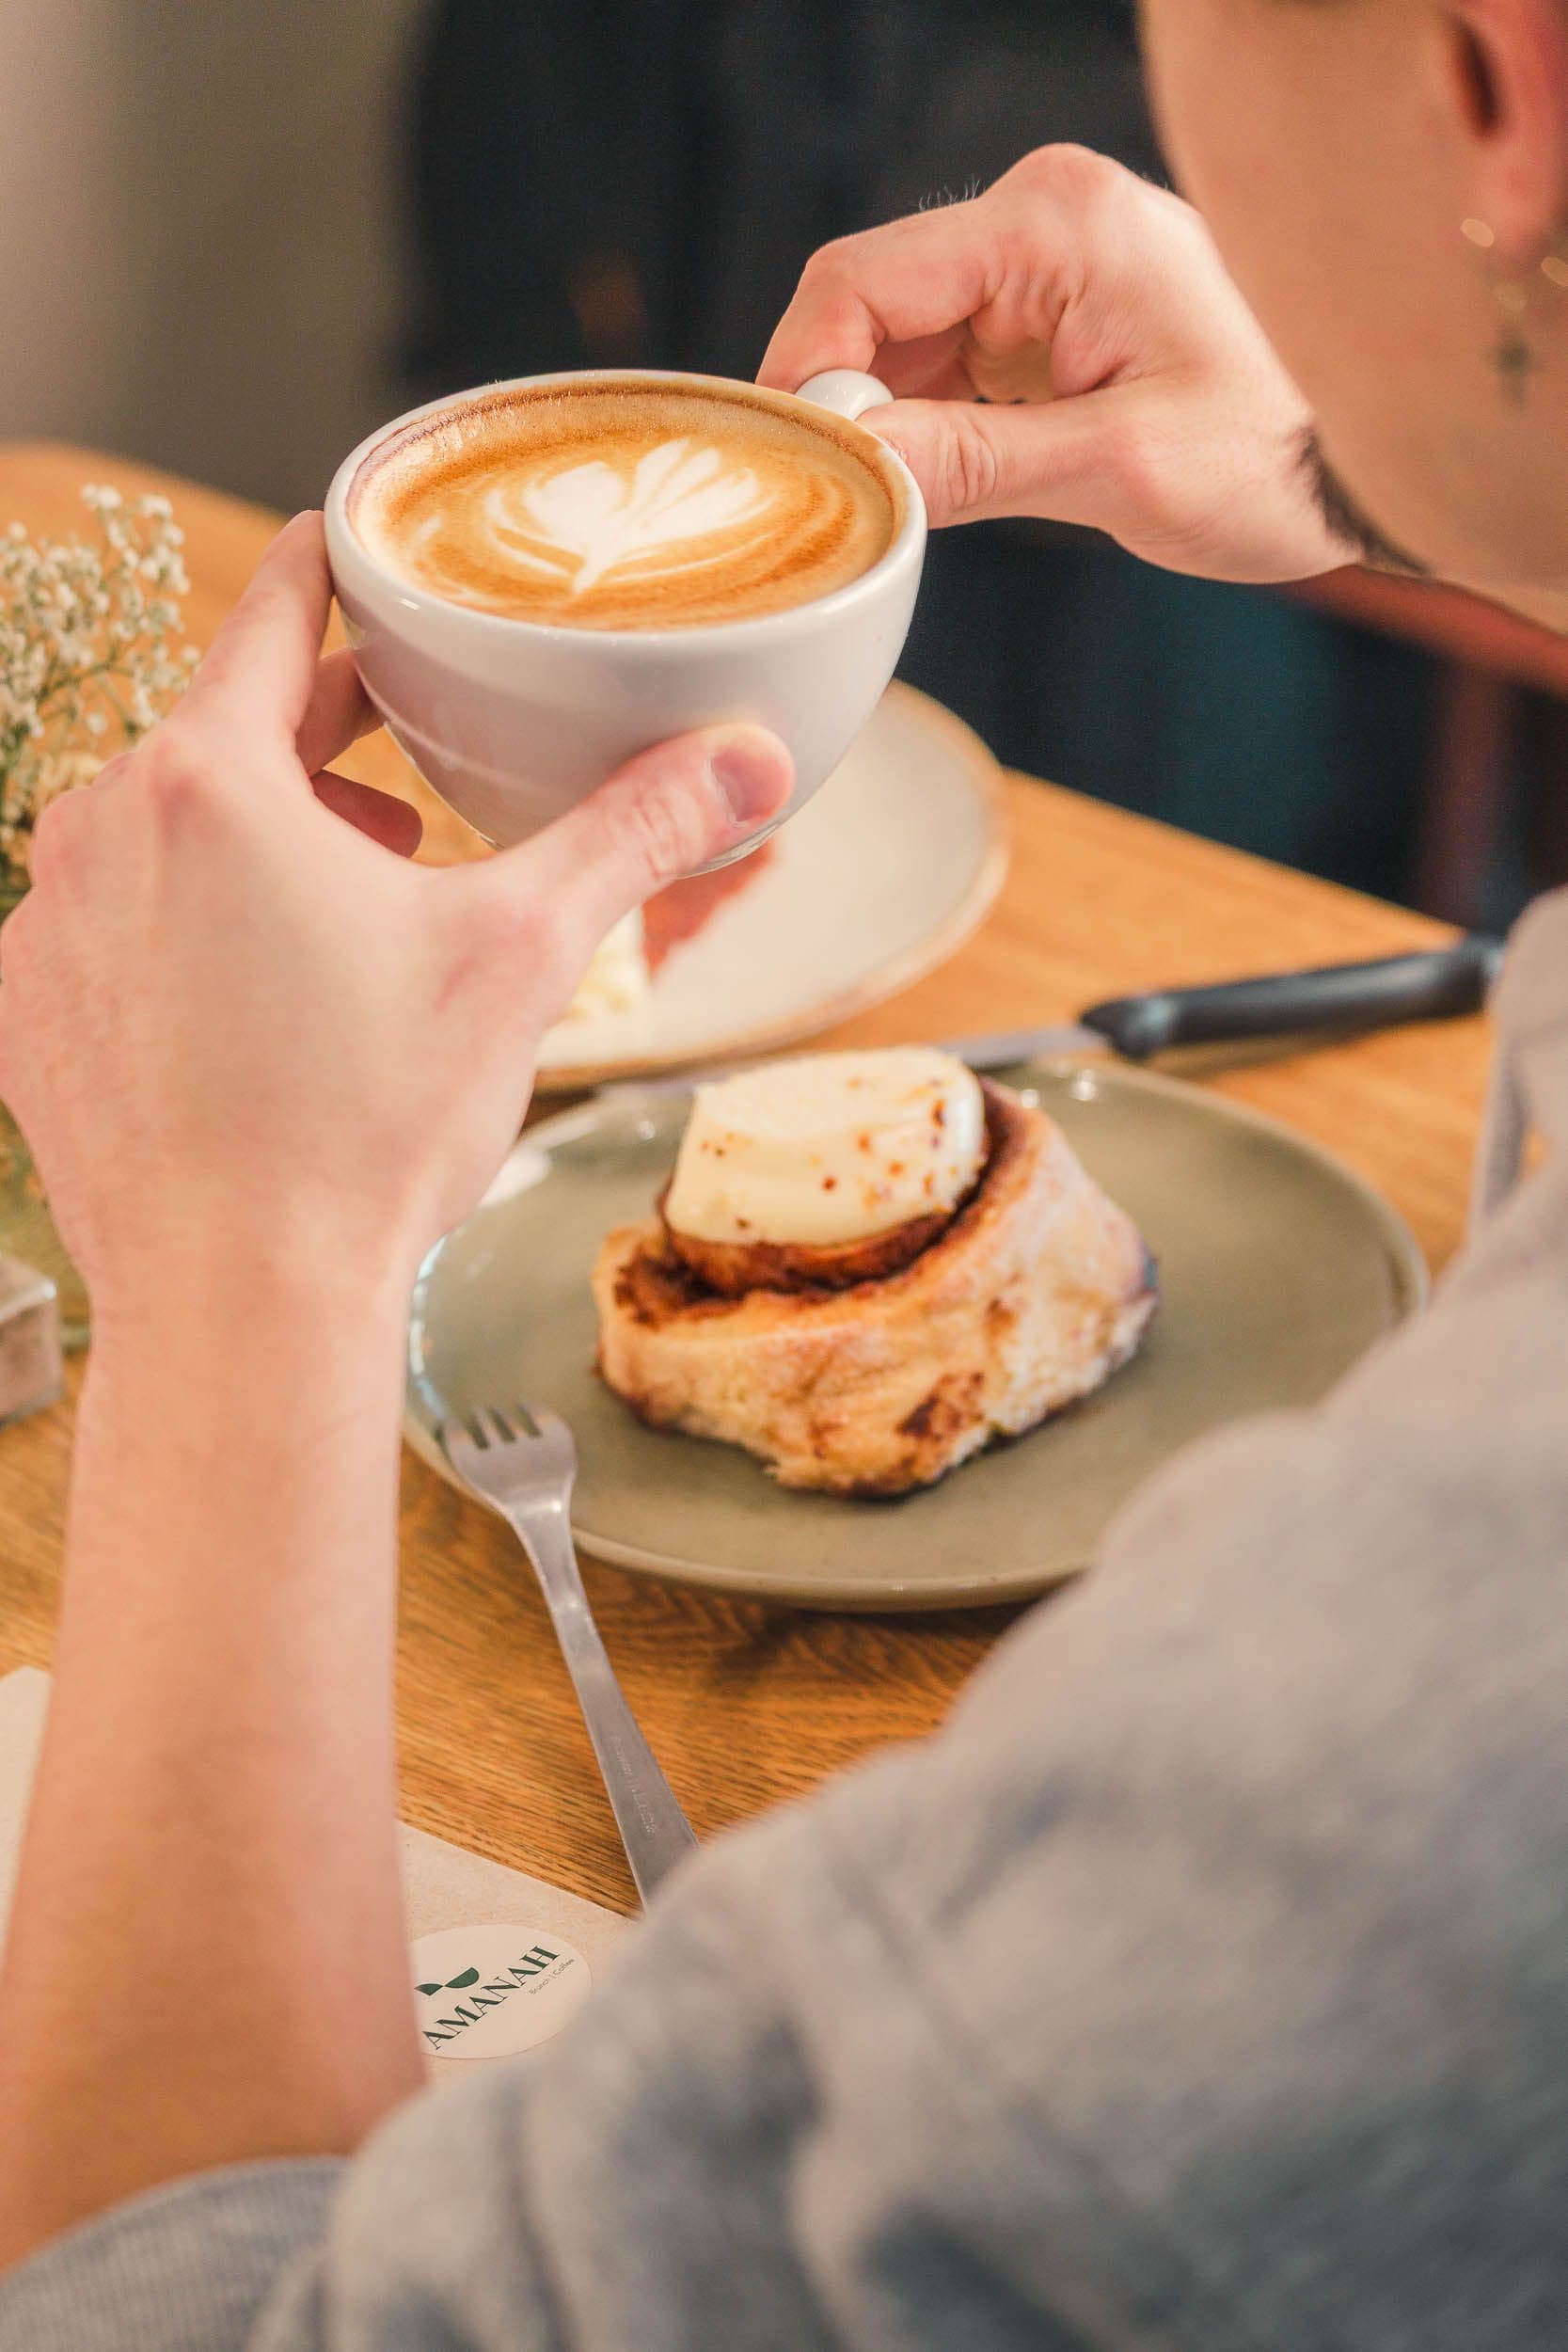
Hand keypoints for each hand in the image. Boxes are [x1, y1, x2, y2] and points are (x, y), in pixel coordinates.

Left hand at [0, 514, 790, 1325]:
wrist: (241, 1309)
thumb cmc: (366, 1128)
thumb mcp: (522, 956)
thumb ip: (632, 835)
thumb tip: (749, 760)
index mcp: (208, 780)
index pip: (274, 618)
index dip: (334, 574)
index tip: (359, 552)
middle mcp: (97, 832)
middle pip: (222, 737)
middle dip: (324, 750)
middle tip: (411, 784)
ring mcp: (44, 930)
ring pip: (162, 839)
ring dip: (255, 849)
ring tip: (349, 915)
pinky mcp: (27, 1021)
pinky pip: (110, 935)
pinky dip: (182, 939)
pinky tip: (258, 1007)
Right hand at [762, 144, 1350, 583]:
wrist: (1366, 464)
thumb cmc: (1280, 451)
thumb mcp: (1118, 470)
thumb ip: (971, 463)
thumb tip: (849, 468)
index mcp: (1057, 221)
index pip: (863, 278)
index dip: (804, 376)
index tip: (791, 472)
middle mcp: (1044, 215)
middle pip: (873, 304)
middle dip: (845, 405)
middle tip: (835, 506)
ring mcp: (1049, 260)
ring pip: (904, 339)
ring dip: (889, 422)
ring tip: (902, 507)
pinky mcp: (1056, 311)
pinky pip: (951, 360)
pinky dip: (932, 424)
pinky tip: (945, 483)